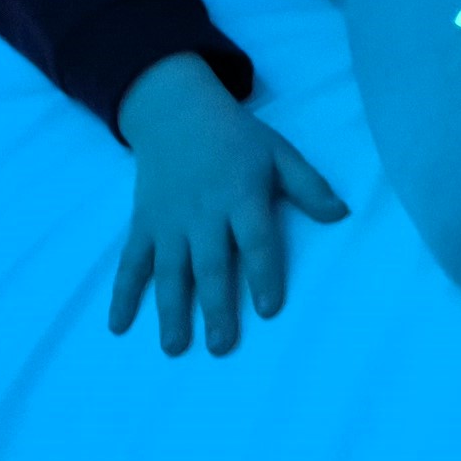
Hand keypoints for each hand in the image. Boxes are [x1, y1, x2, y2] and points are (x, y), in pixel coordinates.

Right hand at [109, 53, 349, 356]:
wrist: (177, 112)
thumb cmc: (236, 138)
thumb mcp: (279, 153)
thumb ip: (309, 186)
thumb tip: (342, 214)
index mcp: (241, 196)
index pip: (256, 241)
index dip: (263, 274)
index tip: (269, 310)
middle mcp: (204, 213)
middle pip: (211, 264)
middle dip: (216, 307)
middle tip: (222, 346)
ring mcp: (169, 221)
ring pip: (169, 270)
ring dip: (171, 310)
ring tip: (175, 347)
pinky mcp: (143, 224)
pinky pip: (131, 262)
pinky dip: (122, 293)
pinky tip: (118, 325)